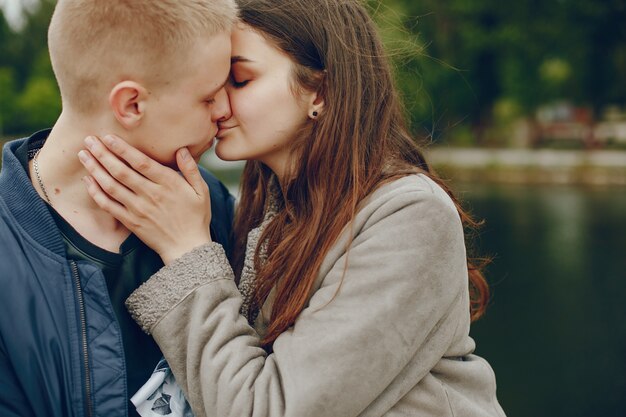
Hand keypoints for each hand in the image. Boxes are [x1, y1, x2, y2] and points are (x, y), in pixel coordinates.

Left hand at [78, 134, 212, 263]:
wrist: (188, 249)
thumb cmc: (196, 218)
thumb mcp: (202, 191)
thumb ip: (191, 169)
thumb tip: (181, 150)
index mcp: (168, 184)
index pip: (141, 162)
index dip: (123, 149)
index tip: (108, 136)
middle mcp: (151, 195)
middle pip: (121, 171)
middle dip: (103, 153)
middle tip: (89, 139)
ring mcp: (138, 209)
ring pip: (111, 186)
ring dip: (95, 169)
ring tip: (83, 155)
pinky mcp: (131, 221)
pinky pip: (109, 205)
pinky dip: (96, 192)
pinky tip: (88, 180)